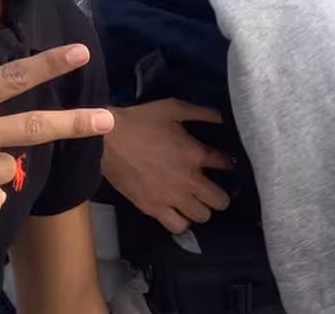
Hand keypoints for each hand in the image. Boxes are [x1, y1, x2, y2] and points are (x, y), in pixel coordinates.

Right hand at [101, 99, 232, 233]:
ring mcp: (171, 197)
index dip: (227, 163)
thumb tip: (222, 118)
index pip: (225, 164)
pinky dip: (182, 222)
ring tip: (197, 202)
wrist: (107, 140)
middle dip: (221, 195)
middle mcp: (188, 180)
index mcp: (195, 154)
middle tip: (214, 190)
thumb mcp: (173, 108)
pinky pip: (178, 227)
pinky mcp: (153, 209)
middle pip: (220, 200)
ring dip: (203, 209)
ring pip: (202, 216)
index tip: (223, 163)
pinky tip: (179, 214)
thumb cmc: (140, 121)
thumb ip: (201, 112)